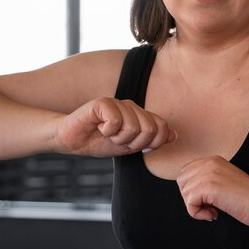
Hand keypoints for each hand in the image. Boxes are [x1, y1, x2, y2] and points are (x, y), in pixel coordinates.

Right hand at [55, 97, 175, 157]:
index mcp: (140, 115)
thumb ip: (152, 140)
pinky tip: (98, 127)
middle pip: (150, 129)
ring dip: (118, 138)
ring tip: (106, 134)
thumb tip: (175, 136)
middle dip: (133, 143)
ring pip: (134, 126)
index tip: (133, 146)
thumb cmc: (99, 142)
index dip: (151, 143)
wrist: (73, 141)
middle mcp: (132, 106)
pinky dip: (107, 131)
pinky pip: (116, 121)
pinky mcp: (103, 102)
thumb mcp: (130, 146)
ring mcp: (118, 103)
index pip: (162, 127)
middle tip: (117, 140)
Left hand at [175, 156, 248, 225]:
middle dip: (191, 197)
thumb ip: (208, 179)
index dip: (192, 189)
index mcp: (212, 160)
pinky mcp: (209, 187)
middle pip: (182, 182)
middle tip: (209, 206)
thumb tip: (188, 191)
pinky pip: (189, 204)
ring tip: (214, 211)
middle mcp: (208, 163)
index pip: (186, 172)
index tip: (209, 199)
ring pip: (185, 193)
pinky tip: (213, 214)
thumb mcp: (224, 180)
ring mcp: (208, 174)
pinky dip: (198, 214)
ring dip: (196, 207)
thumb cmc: (246, 197)